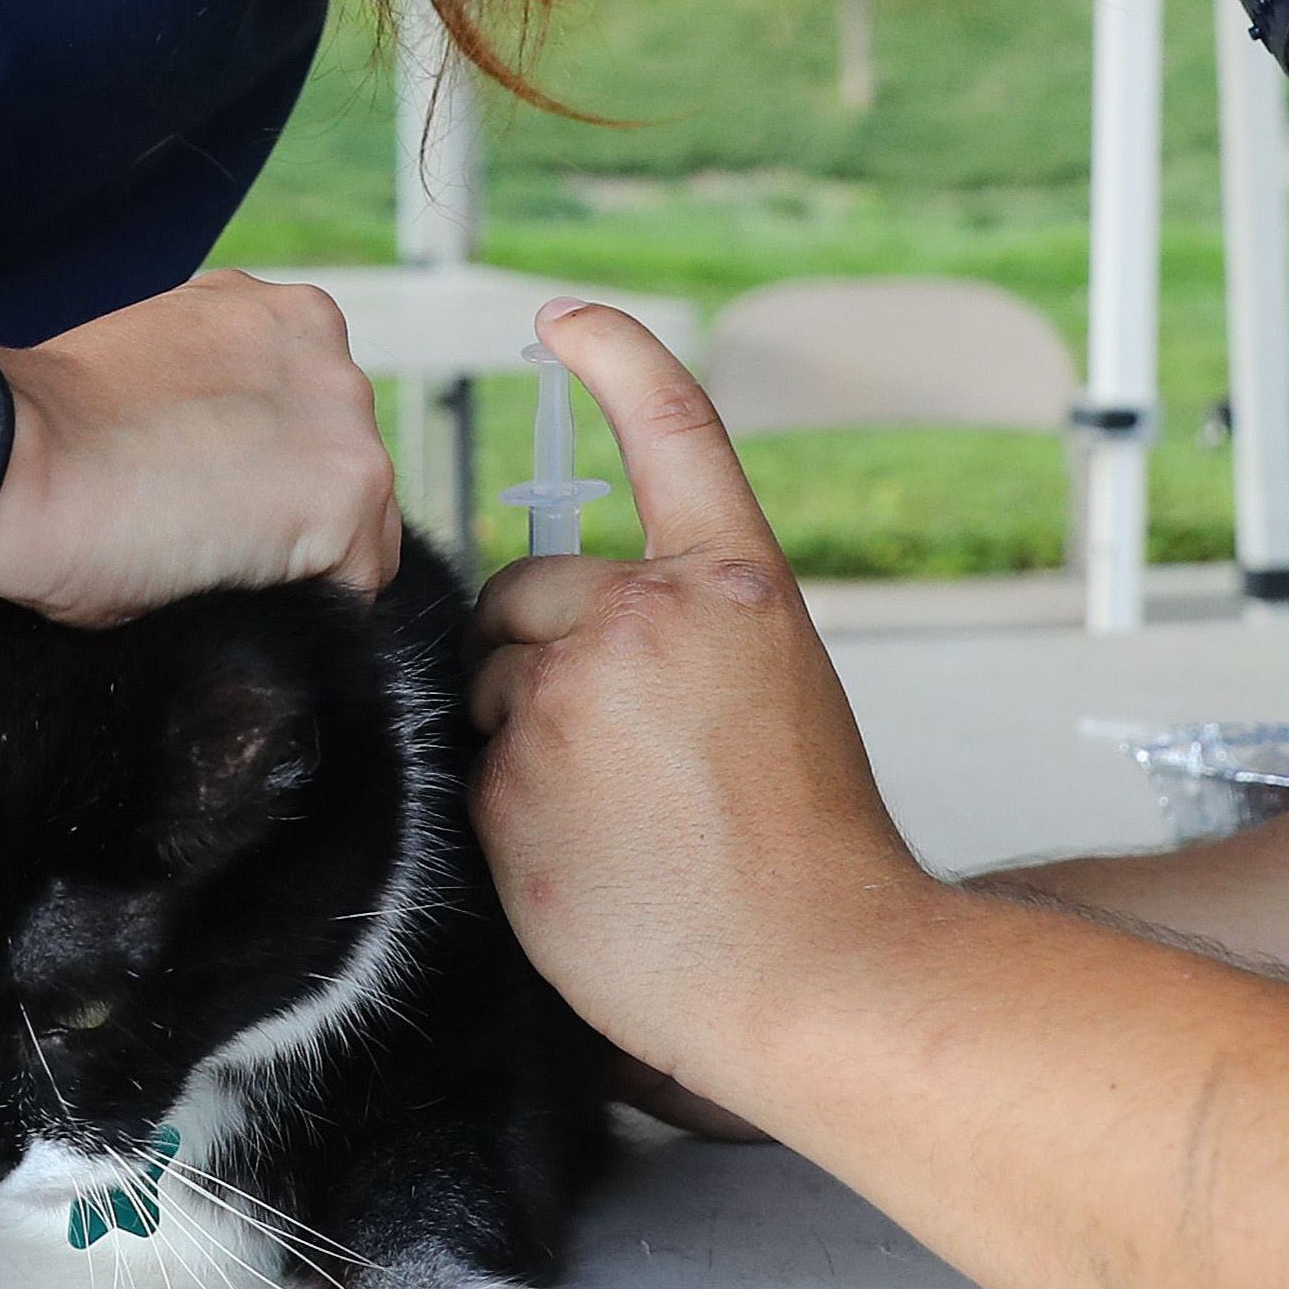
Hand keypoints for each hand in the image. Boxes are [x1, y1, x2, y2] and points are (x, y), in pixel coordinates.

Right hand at [0, 272, 400, 622]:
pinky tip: (230, 591)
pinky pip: (357, 580)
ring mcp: (345, 417)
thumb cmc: (48, 433)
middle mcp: (325, 347)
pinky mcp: (348, 490)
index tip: (208, 500)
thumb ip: (217, 405)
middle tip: (206, 541)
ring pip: (361, 521)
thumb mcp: (154, 376)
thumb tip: (233, 478)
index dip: (266, 472)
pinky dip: (307, 604)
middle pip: (344, 461)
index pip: (313, 414)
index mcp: (275, 313)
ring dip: (301, 557)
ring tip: (210, 569)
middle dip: (290, 507)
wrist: (11, 460)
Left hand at [470, 301, 934, 1093]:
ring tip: (623, 819)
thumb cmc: (807, 852)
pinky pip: (474, 767)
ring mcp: (569, 695)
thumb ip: (679, 637)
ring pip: (492, 684)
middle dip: (542, 652)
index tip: (565, 318)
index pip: (672, 433)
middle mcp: (645, 617)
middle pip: (526, 593)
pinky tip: (585, 861)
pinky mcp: (510, 778)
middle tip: (625, 754)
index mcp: (734, 585)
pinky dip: (511, 809)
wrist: (813, 970)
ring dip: (525, 735)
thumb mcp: (774, 690)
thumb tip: (565, 632)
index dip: (615, 358)